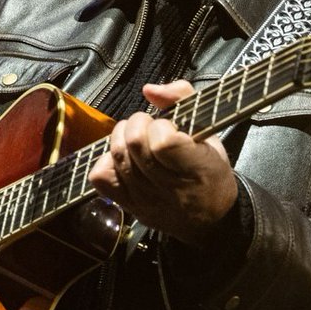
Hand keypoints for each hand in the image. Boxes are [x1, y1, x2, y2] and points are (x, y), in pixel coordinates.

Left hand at [88, 80, 237, 245]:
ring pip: (116, 156)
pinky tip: (125, 159)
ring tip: (137, 140)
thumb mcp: (210, 131)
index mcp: (196, 168)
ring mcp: (145, 199)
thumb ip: (183, 99)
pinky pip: (100, 177)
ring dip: (122, 138)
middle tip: (151, 128)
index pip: (163, 141)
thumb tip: (149, 89)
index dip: (163, 126)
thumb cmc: (210, 172)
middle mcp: (168, 188)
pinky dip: (107, 161)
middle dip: (139, 124)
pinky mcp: (128, 205)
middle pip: (133, 143)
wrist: (210, 219)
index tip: (172, 128)